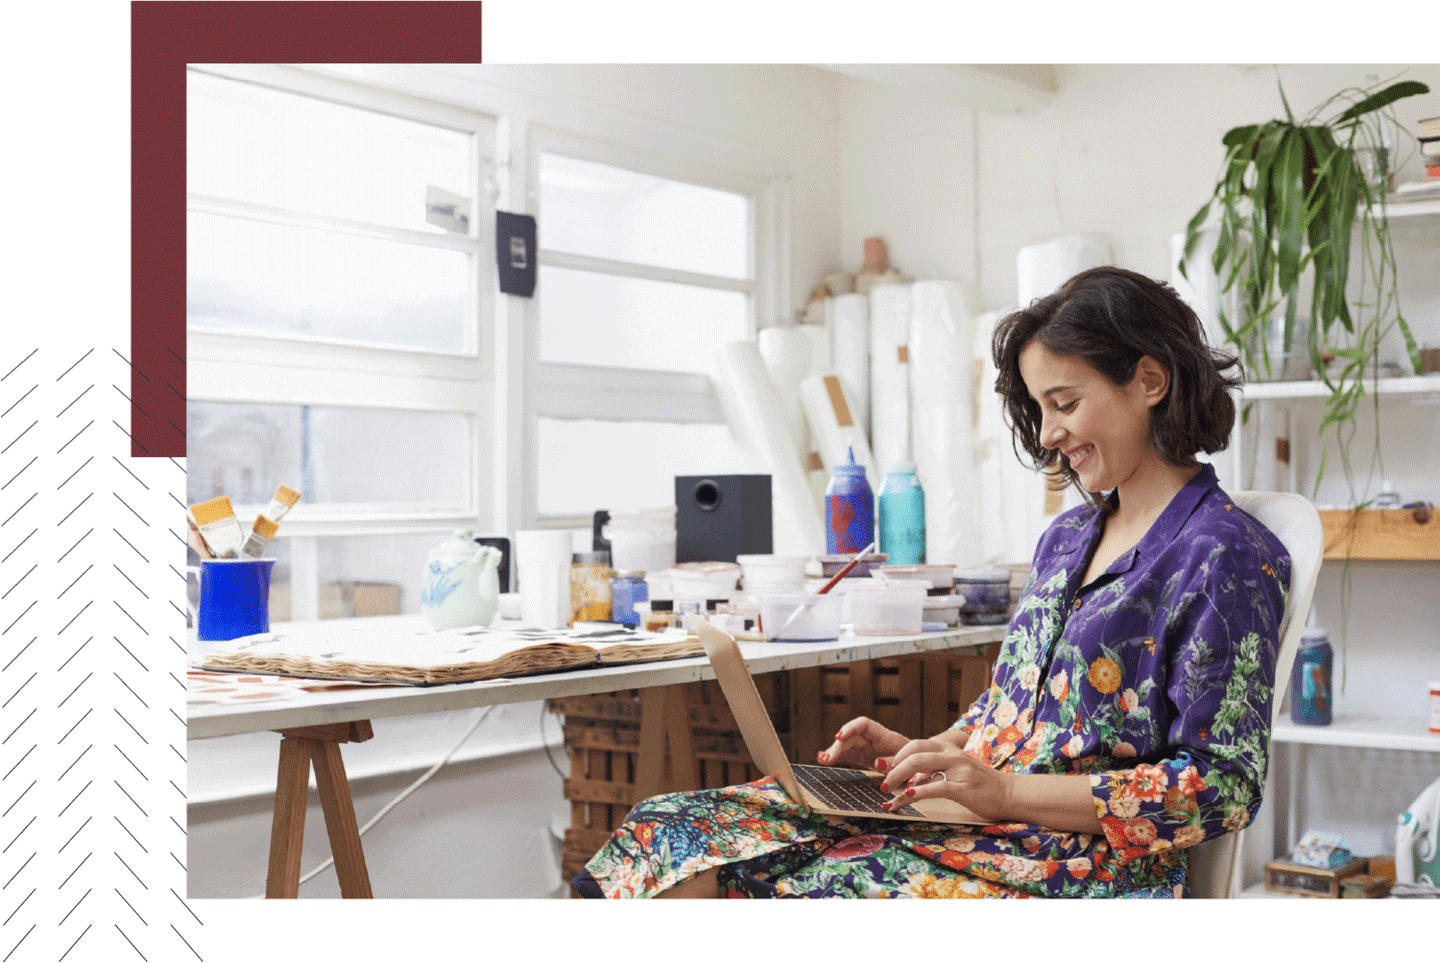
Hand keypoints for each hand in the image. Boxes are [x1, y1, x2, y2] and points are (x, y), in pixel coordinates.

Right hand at [816, 716, 908, 768]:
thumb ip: (893, 762)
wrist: (922, 767)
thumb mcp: (909, 764)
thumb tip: (877, 762)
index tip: (839, 737)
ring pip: (846, 745)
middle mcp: (874, 739)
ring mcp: (867, 747)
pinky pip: (847, 754)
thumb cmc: (917, 764)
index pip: (864, 724)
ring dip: (834, 752)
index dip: (850, 728)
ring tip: (822, 760)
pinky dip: (837, 757)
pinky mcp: (863, 756)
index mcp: (886, 737)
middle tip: (827, 758)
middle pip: (851, 736)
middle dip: (838, 746)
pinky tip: (825, 760)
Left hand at [878, 738, 1013, 822]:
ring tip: (888, 789)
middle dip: (893, 765)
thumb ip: (934, 771)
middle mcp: (951, 754)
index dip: (896, 754)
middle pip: (914, 751)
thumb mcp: (955, 771)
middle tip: (882, 780)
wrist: (1009, 793)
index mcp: (948, 749)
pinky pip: (936, 786)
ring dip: (899, 776)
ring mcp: (958, 769)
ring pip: (920, 764)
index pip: (915, 744)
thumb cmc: (980, 785)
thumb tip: (909, 779)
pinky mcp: (963, 787)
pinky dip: (919, 791)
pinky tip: (908, 797)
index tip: (880, 764)